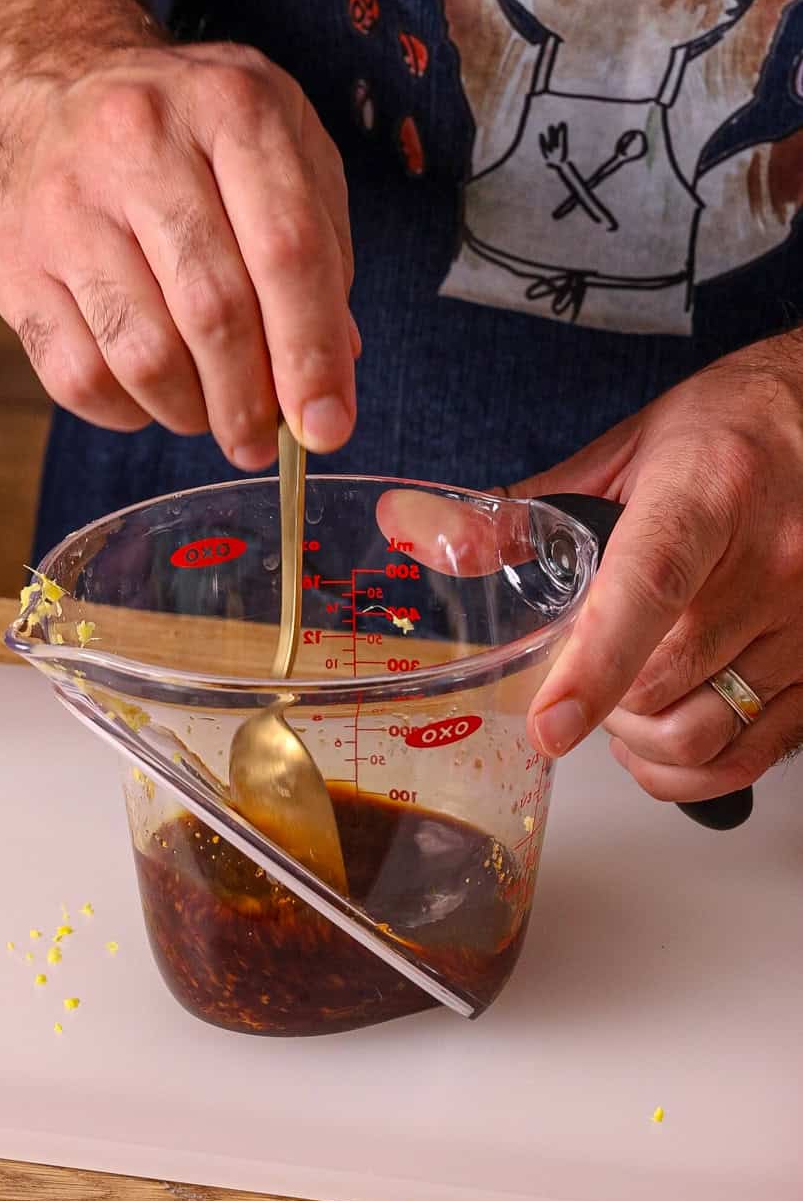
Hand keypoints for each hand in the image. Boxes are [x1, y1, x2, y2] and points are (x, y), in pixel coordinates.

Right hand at [0, 39, 358, 468]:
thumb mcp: (275, 144)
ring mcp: (66, 201)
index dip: (312, 353)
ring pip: (144, 354)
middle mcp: (141, 141)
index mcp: (231, 105)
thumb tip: (334, 368)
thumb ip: (320, 245)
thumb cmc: (184, 131)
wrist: (40, 83)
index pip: (287, 251)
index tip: (327, 426)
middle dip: (251, 400)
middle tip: (263, 441)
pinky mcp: (11, 258)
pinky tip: (147, 396)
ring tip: (209, 413)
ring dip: (190, 411)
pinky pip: (78, 374)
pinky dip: (125, 411)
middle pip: (215, 311)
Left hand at [510, 331, 802, 800]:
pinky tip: (663, 741)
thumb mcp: (629, 448)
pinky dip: (692, 771)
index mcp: (709, 493)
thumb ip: (532, 509)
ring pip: (702, 732)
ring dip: (640, 741)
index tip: (550, 723)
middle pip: (661, 681)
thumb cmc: (737, 429)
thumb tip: (431, 533)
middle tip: (573, 678)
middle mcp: (770, 561)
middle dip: (598, 700)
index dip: (593, 667)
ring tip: (619, 708)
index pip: (650, 590)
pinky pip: (750, 756)